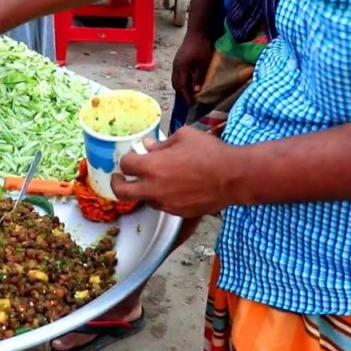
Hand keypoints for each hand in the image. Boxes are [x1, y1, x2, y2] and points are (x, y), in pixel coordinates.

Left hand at [111, 127, 237, 217]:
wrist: (233, 177)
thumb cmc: (210, 152)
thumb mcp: (183, 137)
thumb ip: (161, 144)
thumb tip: (147, 146)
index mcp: (152, 166)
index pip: (126, 165)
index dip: (127, 159)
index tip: (132, 157)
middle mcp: (154, 188)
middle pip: (121, 192)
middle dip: (116, 184)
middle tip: (119, 178)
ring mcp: (165, 203)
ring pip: (144, 199)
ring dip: (144, 190)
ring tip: (156, 180)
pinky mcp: (177, 213)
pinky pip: (162, 205)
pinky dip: (162, 197)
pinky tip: (174, 187)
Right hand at [172, 32, 214, 104]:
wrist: (197, 31)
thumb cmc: (201, 47)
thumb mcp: (203, 64)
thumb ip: (198, 77)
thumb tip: (196, 91)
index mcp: (180, 69)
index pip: (181, 87)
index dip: (186, 96)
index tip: (192, 104)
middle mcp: (175, 67)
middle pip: (176, 84)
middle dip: (182, 94)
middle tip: (190, 101)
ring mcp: (176, 63)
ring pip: (175, 79)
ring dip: (181, 88)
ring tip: (189, 94)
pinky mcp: (178, 60)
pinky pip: (177, 74)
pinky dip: (181, 81)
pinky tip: (188, 82)